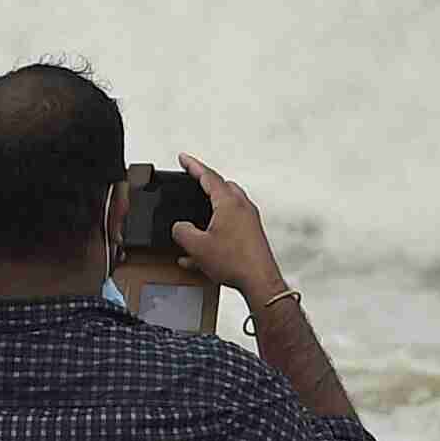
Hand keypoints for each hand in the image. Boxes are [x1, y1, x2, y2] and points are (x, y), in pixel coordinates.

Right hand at [167, 157, 285, 301]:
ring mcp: (250, 221)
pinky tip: (202, 254)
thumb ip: (182, 232)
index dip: (192, 166)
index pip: (208, 176)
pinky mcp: (253, 235)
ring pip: (225, 209)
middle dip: (204, 185)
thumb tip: (180, 228)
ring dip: (209, 213)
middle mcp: (242, 207)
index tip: (184, 158)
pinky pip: (230, 227)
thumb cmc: (236, 262)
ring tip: (194, 224)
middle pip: (221, 188)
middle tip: (192, 183)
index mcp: (229, 202)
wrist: (260, 282)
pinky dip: (215, 233)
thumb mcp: (197, 246)